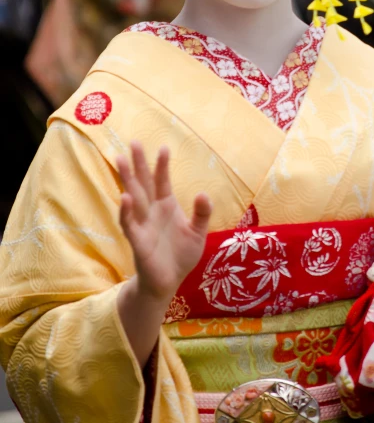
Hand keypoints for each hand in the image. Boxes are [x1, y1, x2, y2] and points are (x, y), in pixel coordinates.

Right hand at [117, 141, 211, 301]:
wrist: (168, 282)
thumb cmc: (181, 256)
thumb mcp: (197, 233)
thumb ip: (201, 214)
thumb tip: (203, 193)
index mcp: (166, 206)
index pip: (162, 181)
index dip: (162, 165)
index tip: (164, 147)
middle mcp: (151, 211)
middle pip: (143, 183)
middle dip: (138, 163)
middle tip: (133, 142)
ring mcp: (142, 224)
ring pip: (132, 197)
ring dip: (126, 179)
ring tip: (120, 159)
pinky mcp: (137, 240)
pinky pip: (129, 223)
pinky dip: (126, 211)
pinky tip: (124, 197)